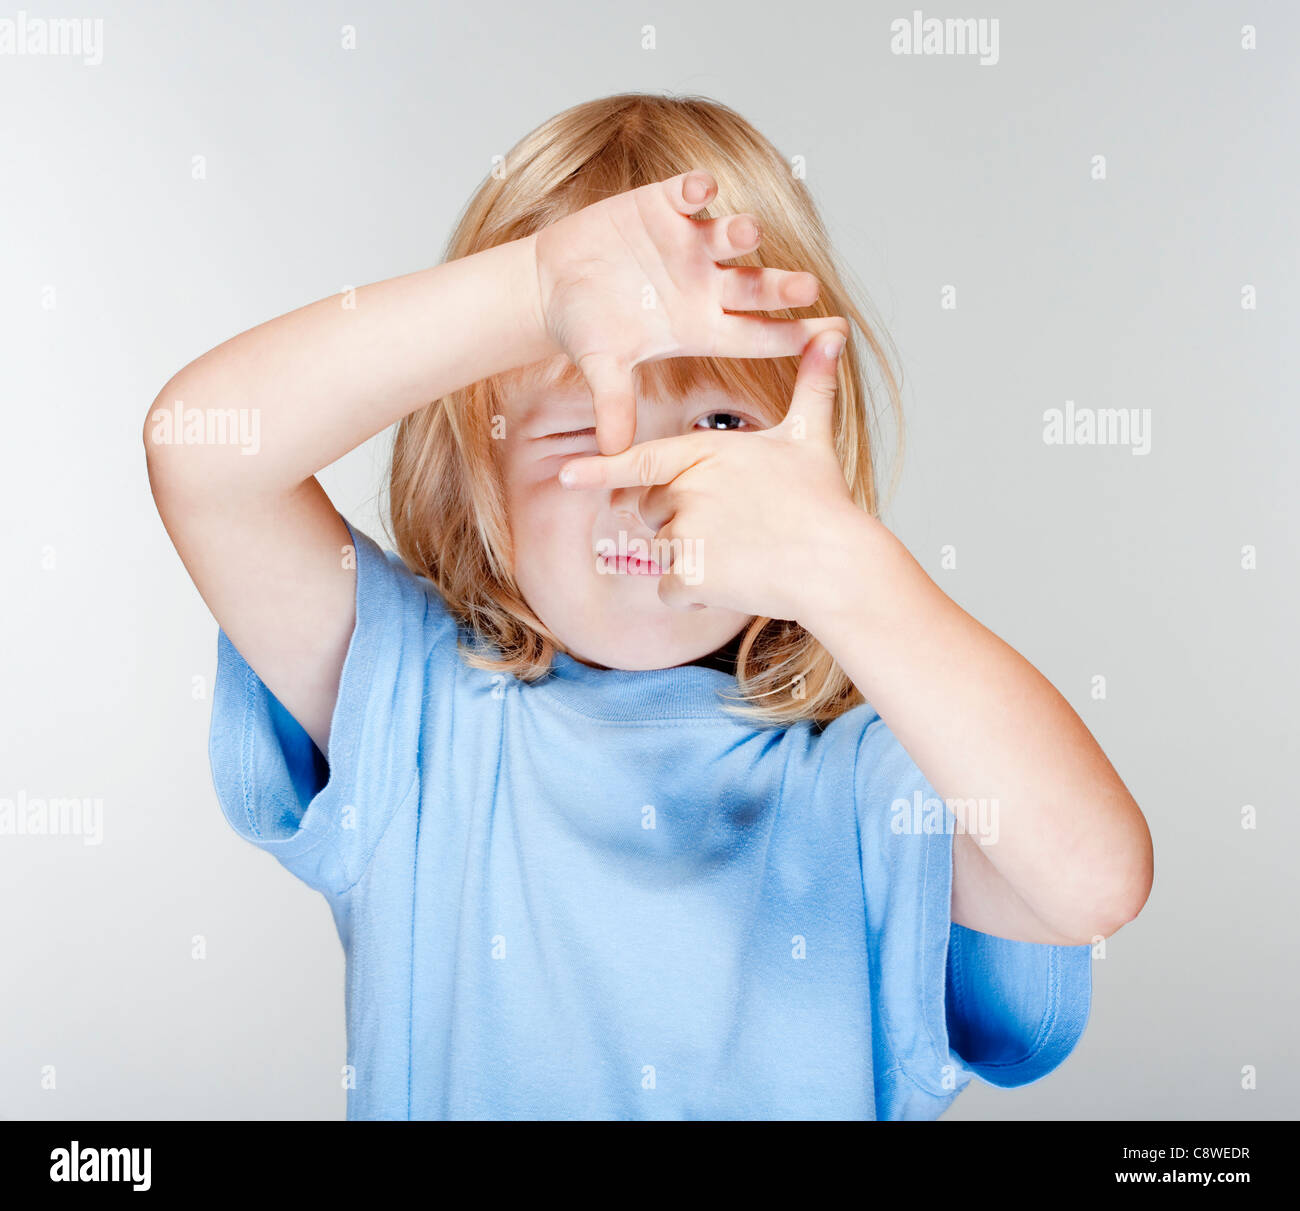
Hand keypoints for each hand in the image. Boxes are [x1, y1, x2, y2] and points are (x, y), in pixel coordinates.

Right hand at [531, 170, 847, 453]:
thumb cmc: (587, 329)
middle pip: (755, 287)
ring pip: (729, 237)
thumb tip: (611, 450)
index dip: (792, 336)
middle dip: (780, 287)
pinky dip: (694, 189)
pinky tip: (702, 187)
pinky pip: (687, 194)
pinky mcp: (662, 206)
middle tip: (806, 288)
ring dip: (740, 234)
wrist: (555, 286)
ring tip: (747, 233)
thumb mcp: (602, 366)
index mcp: (701, 325)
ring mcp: (688, 243)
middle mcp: (706, 284)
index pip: (756, 335)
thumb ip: (613, 402)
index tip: (830, 337)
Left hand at [556, 329, 866, 620]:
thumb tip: (836, 331)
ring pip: (661, 551)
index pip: (638, 460)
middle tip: (731, 527)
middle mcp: (687, 489)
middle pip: (651, 510)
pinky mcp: (689, 576)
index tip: (566, 475)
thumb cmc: (823, 501)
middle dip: (680, 521)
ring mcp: (685, 533)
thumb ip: (812, 385)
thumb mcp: (810, 437)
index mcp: (705, 453)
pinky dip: (694, 595)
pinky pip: (670, 590)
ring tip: (740, 554)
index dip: (599, 468)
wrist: (836, 565)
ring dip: (690, 560)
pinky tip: (733, 583)